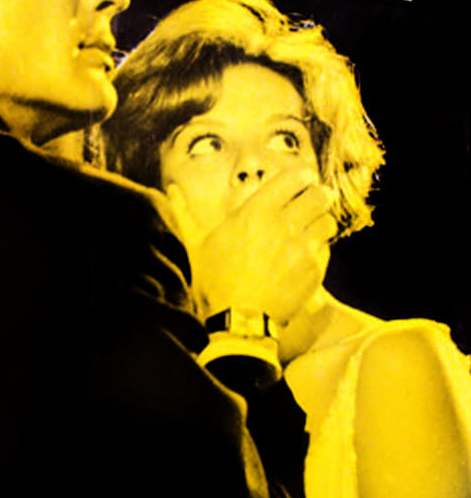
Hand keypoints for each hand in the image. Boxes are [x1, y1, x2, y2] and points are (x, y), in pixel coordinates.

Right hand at [165, 166, 335, 324]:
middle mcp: (283, 225)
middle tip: (316, 200)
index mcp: (255, 212)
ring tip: (315, 228)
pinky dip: (320, 251)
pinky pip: (325, 251)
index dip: (301, 176)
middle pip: (318, 196)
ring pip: (327, 222)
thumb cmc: (214, 280)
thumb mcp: (196, 245)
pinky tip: (308, 257)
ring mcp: (302, 248)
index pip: (292, 179)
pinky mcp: (314, 271)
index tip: (303, 178)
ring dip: (322, 222)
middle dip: (319, 195)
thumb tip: (171, 190)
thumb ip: (186, 214)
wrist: (237, 321)